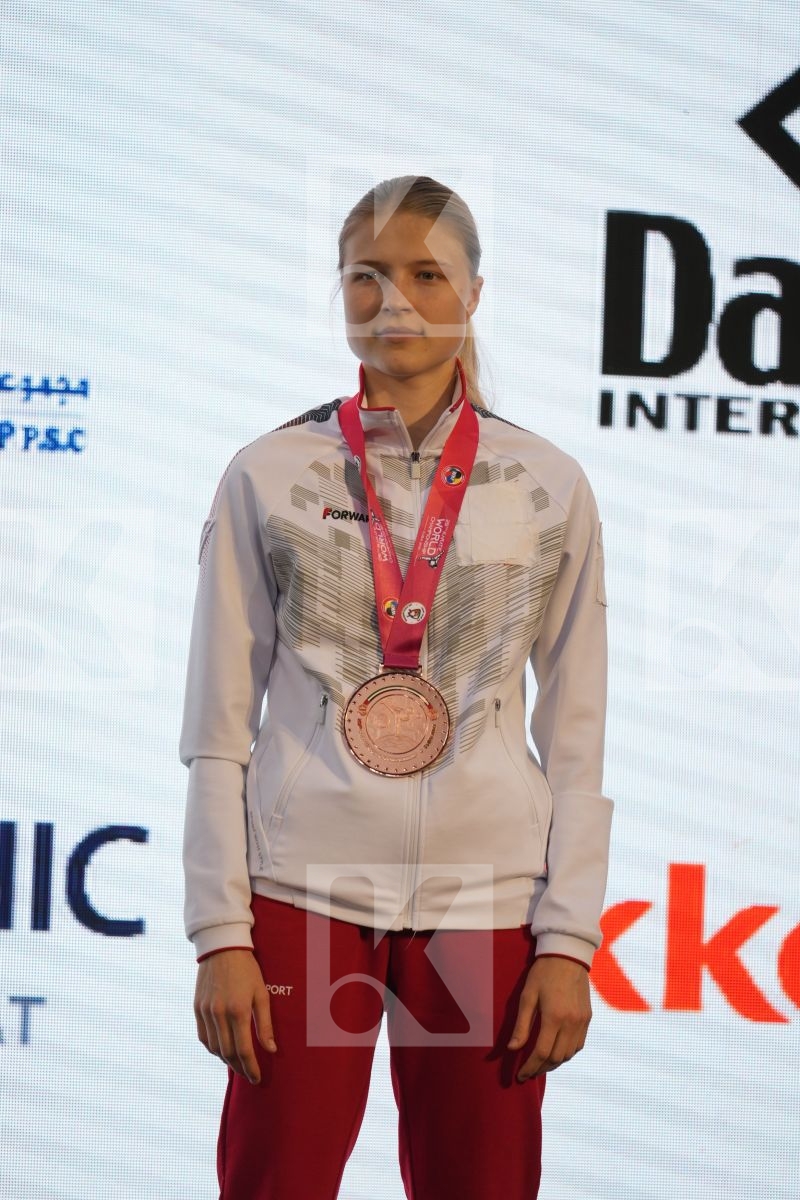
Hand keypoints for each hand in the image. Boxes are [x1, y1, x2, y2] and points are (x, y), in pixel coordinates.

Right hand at [194, 949, 276, 1084]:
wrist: (222, 947)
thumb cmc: (247, 970)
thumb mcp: (262, 994)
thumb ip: (265, 1024)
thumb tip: (271, 1050)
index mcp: (238, 1011)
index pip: (244, 1050)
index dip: (250, 1068)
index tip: (257, 1078)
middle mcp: (219, 1014)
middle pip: (228, 1053)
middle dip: (239, 1068)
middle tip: (249, 1075)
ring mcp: (206, 1012)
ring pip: (214, 1048)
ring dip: (226, 1060)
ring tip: (237, 1064)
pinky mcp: (197, 1008)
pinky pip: (203, 1037)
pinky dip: (212, 1048)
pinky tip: (221, 1050)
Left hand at [507, 957, 590, 1080]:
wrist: (568, 955)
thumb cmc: (543, 973)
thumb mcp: (527, 996)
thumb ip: (521, 1025)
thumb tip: (512, 1049)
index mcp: (554, 1017)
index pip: (541, 1053)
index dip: (529, 1068)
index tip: (520, 1076)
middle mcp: (571, 1023)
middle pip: (556, 1058)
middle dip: (540, 1068)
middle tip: (527, 1072)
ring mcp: (582, 1022)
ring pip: (569, 1054)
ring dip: (554, 1063)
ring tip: (540, 1064)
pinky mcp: (588, 1018)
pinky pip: (578, 1045)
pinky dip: (566, 1053)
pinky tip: (556, 1051)